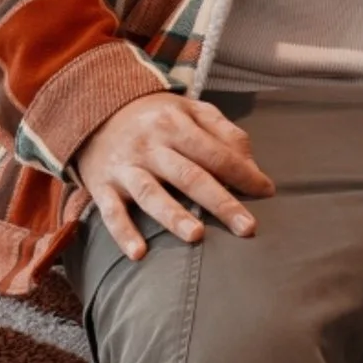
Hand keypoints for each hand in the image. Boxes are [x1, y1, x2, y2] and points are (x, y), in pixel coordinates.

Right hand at [77, 92, 273, 257]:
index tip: (267, 192)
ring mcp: (125, 167)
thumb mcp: (190, 109)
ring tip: (196, 236)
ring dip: (173, 216)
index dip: (242, 172)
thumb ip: (223, 131)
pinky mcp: (102, 186)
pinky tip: (139, 254)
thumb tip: (251, 164)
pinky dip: (123, 233)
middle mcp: (150, 146)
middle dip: (220, 202)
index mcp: (175, 124)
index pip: (215, 152)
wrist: (95, 110)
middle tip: (247, 228)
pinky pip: (111, 212)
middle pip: (189, 175)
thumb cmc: (156, 117)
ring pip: (151, 193)